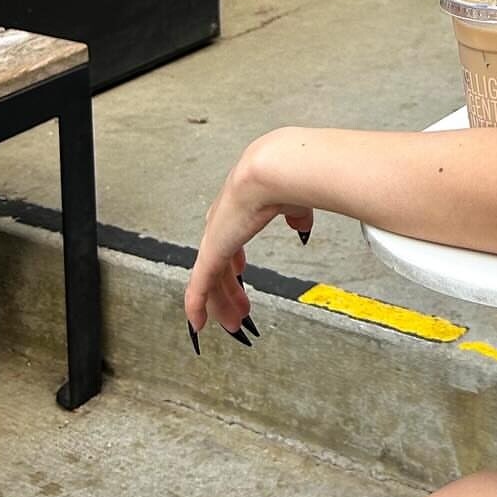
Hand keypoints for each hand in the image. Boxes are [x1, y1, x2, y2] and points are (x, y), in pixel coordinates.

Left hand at [184, 144, 313, 348]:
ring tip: (232, 324)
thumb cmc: (284, 178)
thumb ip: (295, 214)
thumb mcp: (295, 201)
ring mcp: (213, 241)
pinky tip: (197, 324)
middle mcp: (221, 225)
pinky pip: (198, 289)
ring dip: (221, 305)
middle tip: (239, 310)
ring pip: (210, 283)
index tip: (241, 273)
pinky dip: (197, 308)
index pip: (230, 243)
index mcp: (239, 211)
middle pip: (220, 266)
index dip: (235, 261)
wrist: (273, 172)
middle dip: (229, 291)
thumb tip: (300, 223)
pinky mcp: (209, 255)